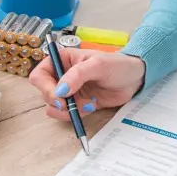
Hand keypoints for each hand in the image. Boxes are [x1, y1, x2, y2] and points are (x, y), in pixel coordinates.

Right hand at [29, 47, 145, 119]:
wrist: (136, 78)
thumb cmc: (118, 64)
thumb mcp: (97, 64)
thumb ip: (77, 75)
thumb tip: (60, 91)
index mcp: (63, 60)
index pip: (40, 74)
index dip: (45, 87)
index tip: (59, 96)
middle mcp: (63, 76)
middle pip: (45, 93)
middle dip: (57, 102)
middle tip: (71, 104)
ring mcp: (70, 91)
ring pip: (54, 106)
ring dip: (67, 110)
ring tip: (86, 104)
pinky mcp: (79, 104)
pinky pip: (68, 114)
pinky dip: (76, 115)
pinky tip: (91, 106)